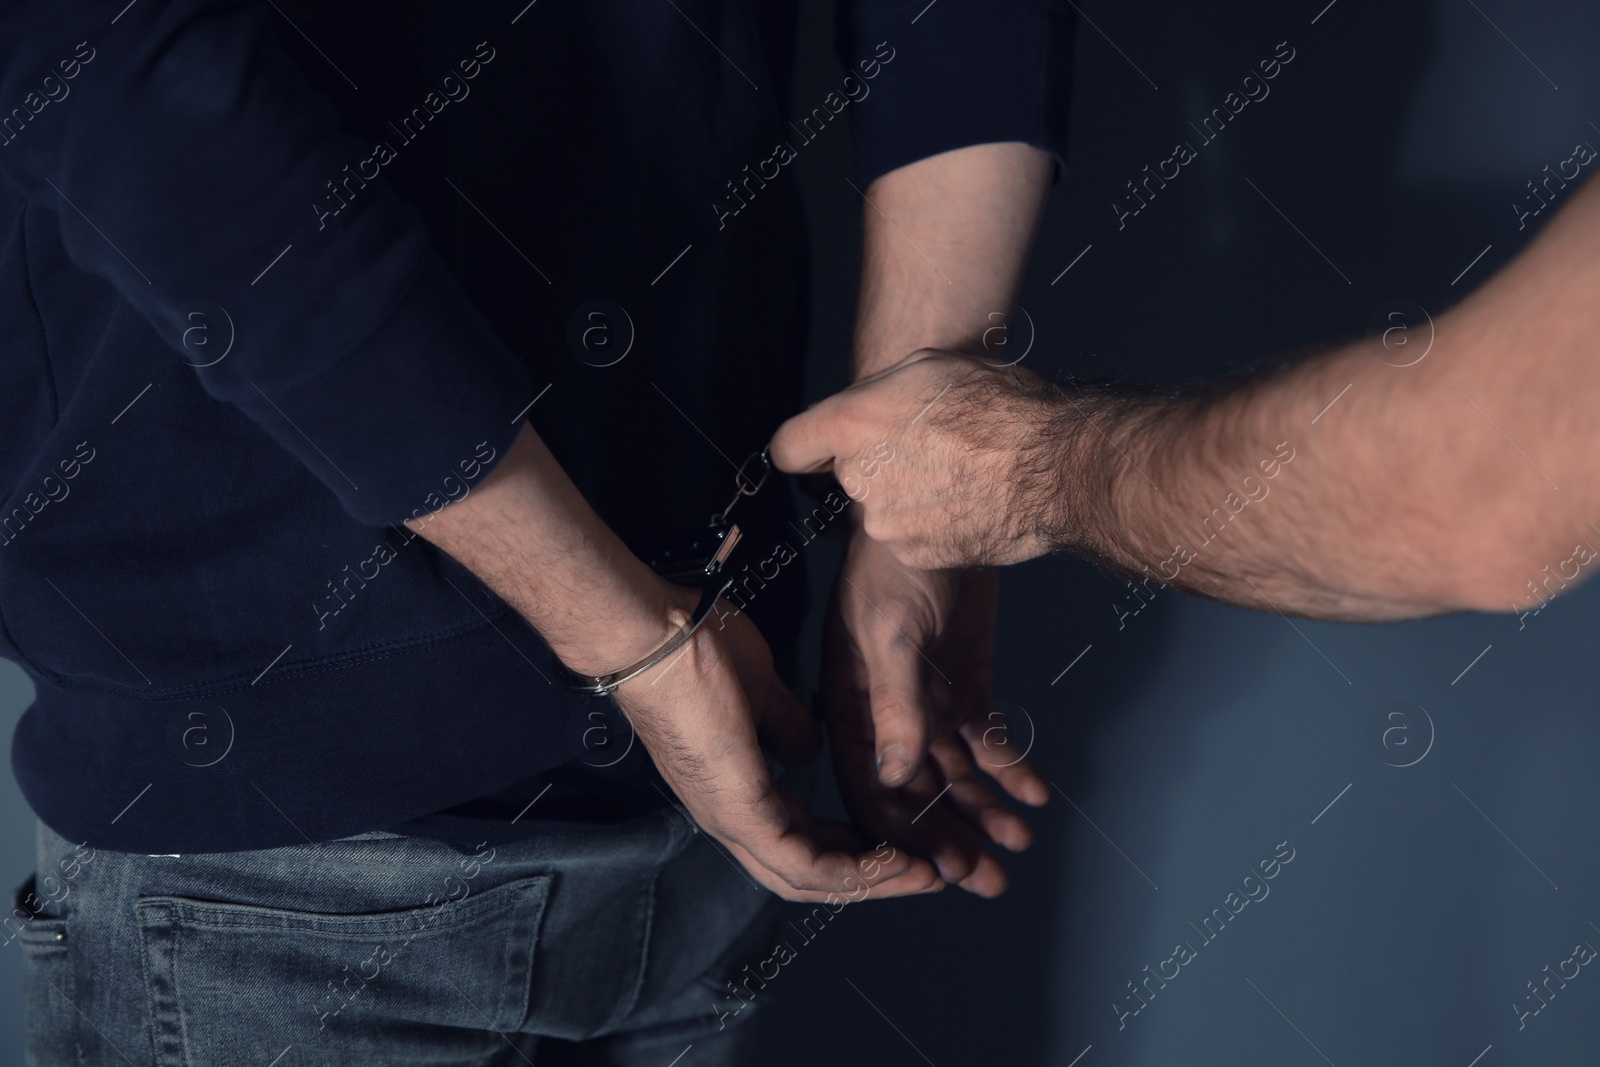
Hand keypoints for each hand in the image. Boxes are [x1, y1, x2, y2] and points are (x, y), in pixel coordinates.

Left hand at [405, 424, 940, 902]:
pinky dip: (848, 868)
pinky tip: (890, 860)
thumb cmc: (695, 648)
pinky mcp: (737, 807)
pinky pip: (799, 860)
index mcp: (732, 786)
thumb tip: (807, 748)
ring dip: (869, 881)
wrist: (655, 634)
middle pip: (805, 873)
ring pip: (805, 877)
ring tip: (922, 875)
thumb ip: (784, 724)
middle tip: (924, 874)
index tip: (898, 844)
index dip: (850, 850)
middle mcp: (727, 814)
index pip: (797, 840)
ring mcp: (728, 815)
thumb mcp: (759, 690)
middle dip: (870, 878)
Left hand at [770, 350, 1063, 570]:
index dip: (806, 448)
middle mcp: (858, 477)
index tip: (818, 452)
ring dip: (910, 497)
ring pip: (883, 509)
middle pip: (849, 476)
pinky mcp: (914, 555)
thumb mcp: (930, 368)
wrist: (1053, 467)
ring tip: (961, 476)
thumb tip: (866, 412)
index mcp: (852, 424)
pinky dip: (934, 527)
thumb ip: (879, 396)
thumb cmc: (1001, 408)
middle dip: (880, 463)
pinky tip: (970, 504)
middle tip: (931, 448)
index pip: (790, 447)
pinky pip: (912, 539)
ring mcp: (884, 524)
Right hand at [819, 529, 1047, 896]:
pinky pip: (986, 737)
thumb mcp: (890, 634)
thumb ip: (893, 706)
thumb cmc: (896, 560)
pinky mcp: (964, 680)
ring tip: (1020, 842)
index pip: (870, 785)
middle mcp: (886, 709)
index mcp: (852, 703)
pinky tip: (1035, 792)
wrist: (950, 502)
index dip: (904, 832)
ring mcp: (927, 696)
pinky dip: (1010, 766)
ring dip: (986, 807)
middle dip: (953, 836)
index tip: (941, 872)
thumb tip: (892, 777)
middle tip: (991, 878)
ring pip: (955, 771)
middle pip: (918, 789)